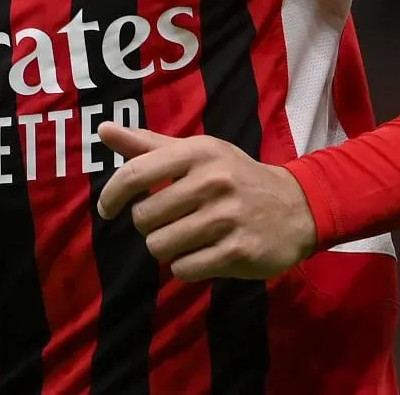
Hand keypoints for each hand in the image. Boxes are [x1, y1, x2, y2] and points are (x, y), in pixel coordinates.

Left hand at [94, 122, 316, 280]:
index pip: (135, 174)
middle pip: (144, 217)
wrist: (296, 208)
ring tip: (186, 236)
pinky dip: (186, 266)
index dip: (112, 194)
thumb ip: (147, 145)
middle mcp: (212, 181)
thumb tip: (103, 130)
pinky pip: (184, 269)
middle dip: (148, 224)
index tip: (107, 209)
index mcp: (197, 152)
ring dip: (166, 247)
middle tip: (169, 220)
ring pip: (160, 246)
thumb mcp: (196, 153)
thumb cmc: (233, 176)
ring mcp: (227, 218)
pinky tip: (203, 253)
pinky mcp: (238, 252)